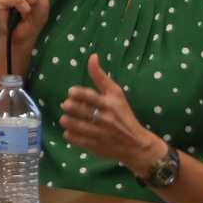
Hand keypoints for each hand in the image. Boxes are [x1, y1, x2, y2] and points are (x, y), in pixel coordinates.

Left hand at [59, 54, 166, 176]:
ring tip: (67, 118)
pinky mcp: (94, 146)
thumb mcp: (116, 94)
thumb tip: (92, 56)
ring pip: (71, 124)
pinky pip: (72, 138)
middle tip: (68, 106)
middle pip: (75, 109)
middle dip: (68, 106)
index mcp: (109, 104)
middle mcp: (104, 119)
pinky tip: (72, 130)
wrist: (136, 145)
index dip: (74, 92)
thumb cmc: (124, 115)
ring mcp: (98, 134)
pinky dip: (69, 133)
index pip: (86, 95)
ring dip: (66, 119)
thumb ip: (101, 76)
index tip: (72, 93)